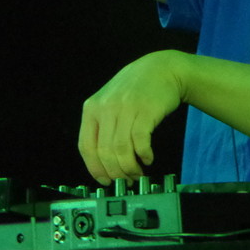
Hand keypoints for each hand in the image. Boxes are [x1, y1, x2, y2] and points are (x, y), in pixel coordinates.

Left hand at [78, 51, 186, 185]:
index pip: (86, 147)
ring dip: (130, 168)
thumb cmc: (136, 88)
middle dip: (116, 172)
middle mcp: (105, 107)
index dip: (95, 169)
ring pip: (121, 150)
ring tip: (138, 172)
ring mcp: (125, 108)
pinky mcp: (145, 110)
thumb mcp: (110, 101)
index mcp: (91, 108)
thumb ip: (103, 126)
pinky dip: (144, 155)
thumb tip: (103, 164)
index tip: (105, 180)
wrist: (162, 68)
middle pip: (104, 152)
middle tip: (127, 180)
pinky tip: (148, 158)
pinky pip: (140, 141)